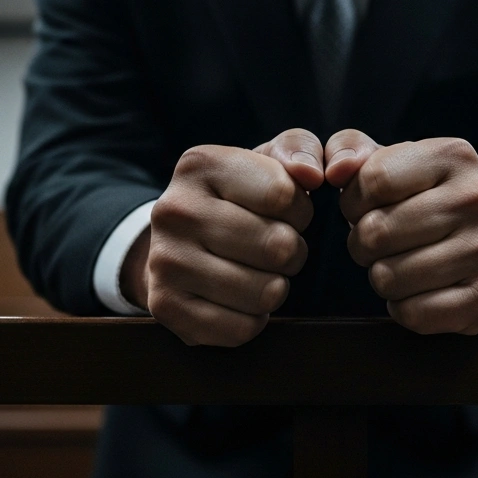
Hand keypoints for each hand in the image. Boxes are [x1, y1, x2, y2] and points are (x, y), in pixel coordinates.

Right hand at [125, 129, 323, 346]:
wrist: (178, 243)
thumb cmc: (240, 199)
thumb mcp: (269, 161)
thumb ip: (299, 149)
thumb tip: (312, 174)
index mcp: (200, 164)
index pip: (284, 195)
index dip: (300, 210)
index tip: (285, 212)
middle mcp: (174, 209)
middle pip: (278, 246)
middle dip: (292, 251)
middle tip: (274, 247)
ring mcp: (165, 261)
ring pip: (266, 292)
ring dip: (276, 287)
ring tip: (257, 271)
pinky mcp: (165, 307)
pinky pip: (243, 328)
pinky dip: (254, 319)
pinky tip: (239, 299)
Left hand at [325, 130, 477, 334]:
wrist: (477, 243)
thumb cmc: (416, 199)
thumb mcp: (384, 161)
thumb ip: (348, 149)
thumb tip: (335, 170)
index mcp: (454, 156)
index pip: (373, 180)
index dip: (353, 202)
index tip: (366, 207)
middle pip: (376, 232)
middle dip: (363, 242)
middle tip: (381, 243)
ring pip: (389, 277)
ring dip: (382, 276)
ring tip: (402, 263)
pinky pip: (414, 314)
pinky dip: (403, 308)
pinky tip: (419, 290)